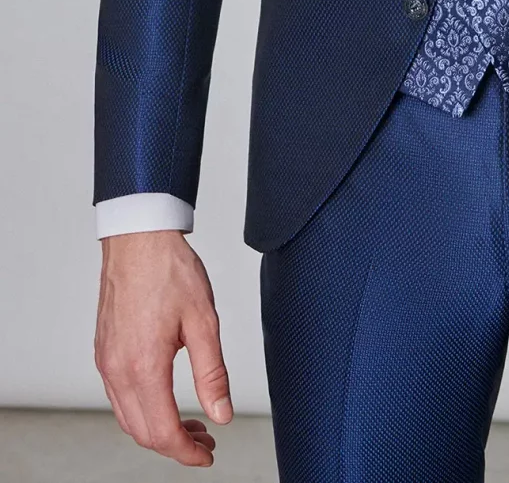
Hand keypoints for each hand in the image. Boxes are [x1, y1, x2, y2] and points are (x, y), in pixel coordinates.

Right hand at [94, 229, 231, 466]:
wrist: (138, 237)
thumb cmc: (170, 270)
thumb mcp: (204, 322)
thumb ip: (212, 374)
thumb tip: (222, 415)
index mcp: (144, 366)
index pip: (163, 432)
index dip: (187, 452)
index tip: (208, 454)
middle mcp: (117, 370)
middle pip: (142, 432)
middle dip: (175, 445)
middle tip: (205, 439)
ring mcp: (106, 362)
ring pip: (128, 418)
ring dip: (157, 429)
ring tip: (190, 422)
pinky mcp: (103, 351)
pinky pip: (118, 396)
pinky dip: (142, 409)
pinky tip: (165, 398)